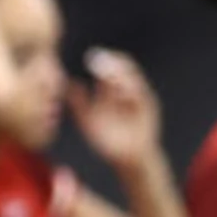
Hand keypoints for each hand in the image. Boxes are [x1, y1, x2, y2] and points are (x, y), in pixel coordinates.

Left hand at [69, 49, 161, 166]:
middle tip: (97, 58)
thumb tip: (68, 85)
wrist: (126, 159)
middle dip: (112, 62)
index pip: (112, 67)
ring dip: (121, 73)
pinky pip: (141, 95)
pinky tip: (118, 89)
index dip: (103, 60)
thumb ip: (79, 104)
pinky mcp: (149, 109)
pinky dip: (130, 90)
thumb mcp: (88, 120)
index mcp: (114, 92)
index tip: (90, 56)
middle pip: (125, 67)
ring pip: (134, 78)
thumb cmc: (107, 141)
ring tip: (105, 71)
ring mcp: (140, 100)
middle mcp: (128, 92)